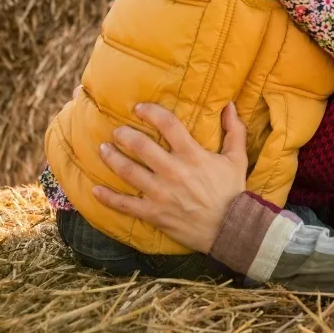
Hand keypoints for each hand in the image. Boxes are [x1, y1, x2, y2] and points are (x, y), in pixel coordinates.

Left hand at [91, 102, 248, 253]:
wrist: (231, 228)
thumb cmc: (233, 191)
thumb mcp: (238, 158)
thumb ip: (234, 130)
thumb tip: (230, 104)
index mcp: (193, 155)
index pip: (168, 124)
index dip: (151, 112)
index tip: (139, 108)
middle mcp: (174, 171)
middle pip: (141, 146)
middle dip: (124, 135)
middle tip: (117, 131)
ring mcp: (161, 193)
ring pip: (128, 171)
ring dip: (112, 158)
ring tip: (104, 149)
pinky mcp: (154, 213)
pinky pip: (125, 205)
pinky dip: (108, 197)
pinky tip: (95, 189)